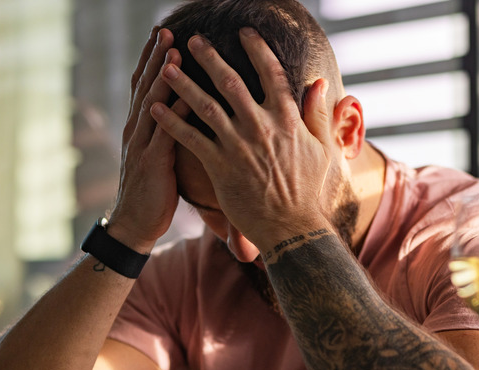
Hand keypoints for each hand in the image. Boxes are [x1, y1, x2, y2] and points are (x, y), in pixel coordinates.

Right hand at [109, 27, 189, 252]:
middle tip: (165, 30)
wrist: (135, 225)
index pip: (144, 86)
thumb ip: (168, 132)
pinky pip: (166, 134)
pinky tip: (189, 96)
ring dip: (163, 76)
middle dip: (155, 57)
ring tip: (174, 51)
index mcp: (140, 127)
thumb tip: (185, 112)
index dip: (151, 59)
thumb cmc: (154, 191)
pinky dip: (176, 113)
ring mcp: (142, 145)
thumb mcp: (159, 155)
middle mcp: (137, 130)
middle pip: (145, 86)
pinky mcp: (153, 163)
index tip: (163, 34)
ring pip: (152, 103)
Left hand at [150, 28, 332, 252]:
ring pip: (204, 105)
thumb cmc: (309, 190)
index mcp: (287, 119)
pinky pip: (190, 138)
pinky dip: (171, 122)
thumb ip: (319, 115)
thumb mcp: (323, 149)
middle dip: (210, 57)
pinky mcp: (219, 166)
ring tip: (165, 67)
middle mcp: (260, 126)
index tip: (245, 32)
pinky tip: (155, 108)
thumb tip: (319, 84)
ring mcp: (238, 145)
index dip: (258, 49)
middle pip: (231, 82)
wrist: (292, 228)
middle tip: (193, 40)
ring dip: (183, 84)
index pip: (272, 74)